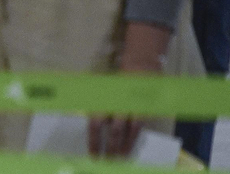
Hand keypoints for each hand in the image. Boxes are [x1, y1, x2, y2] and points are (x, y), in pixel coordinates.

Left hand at [86, 22, 168, 155]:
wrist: (139, 67)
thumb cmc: (116, 82)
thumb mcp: (101, 91)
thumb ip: (96, 107)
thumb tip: (87, 124)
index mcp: (101, 100)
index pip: (95, 125)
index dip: (93, 141)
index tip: (93, 156)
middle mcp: (115, 105)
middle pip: (111, 132)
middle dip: (108, 148)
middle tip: (106, 162)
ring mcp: (130, 108)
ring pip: (126, 132)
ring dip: (123, 148)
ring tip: (119, 160)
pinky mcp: (143, 109)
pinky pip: (138, 128)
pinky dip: (134, 140)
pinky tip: (131, 149)